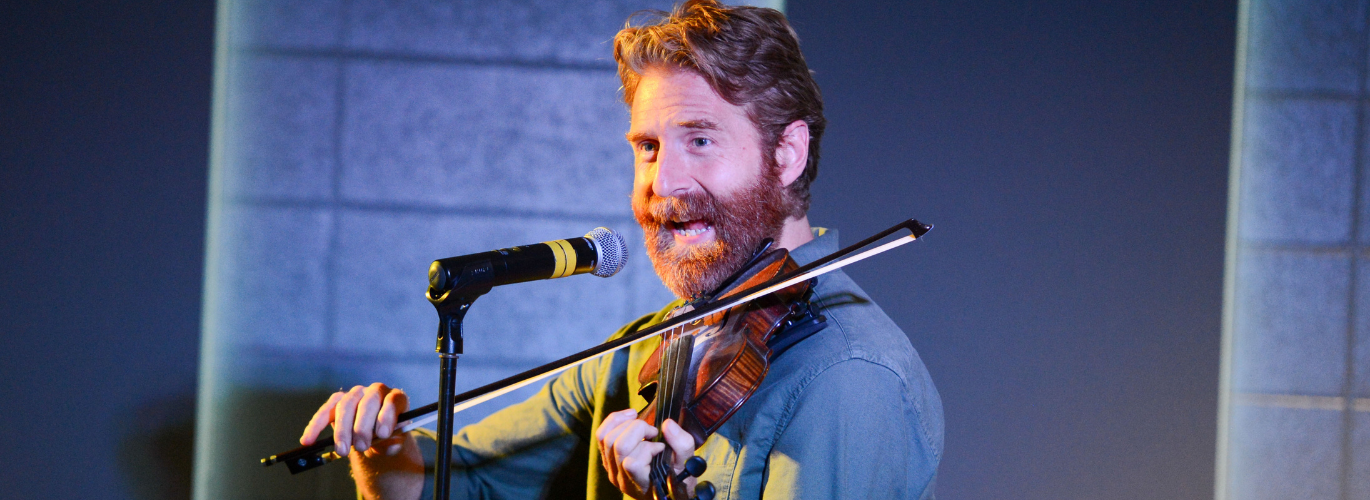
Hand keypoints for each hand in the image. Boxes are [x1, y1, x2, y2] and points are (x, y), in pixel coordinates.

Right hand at [300, 383, 422, 499]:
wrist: (377, 435)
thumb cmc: (389, 436)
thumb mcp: (394, 442)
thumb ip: (394, 444)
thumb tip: (390, 446)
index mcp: (395, 398)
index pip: (392, 401)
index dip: (387, 416)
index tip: (383, 434)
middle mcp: (375, 391)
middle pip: (367, 403)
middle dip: (362, 427)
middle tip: (361, 447)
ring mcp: (356, 394)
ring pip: (345, 405)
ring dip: (342, 430)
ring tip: (342, 451)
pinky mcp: (338, 401)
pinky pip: (325, 411)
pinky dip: (316, 426)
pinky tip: (308, 440)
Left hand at [595, 408, 696, 499]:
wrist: (664, 489)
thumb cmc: (675, 478)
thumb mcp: (687, 465)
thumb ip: (682, 445)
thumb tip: (668, 424)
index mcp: (641, 484)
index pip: (632, 464)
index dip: (648, 449)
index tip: (661, 447)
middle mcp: (621, 478)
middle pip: (619, 446)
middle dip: (638, 430)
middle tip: (652, 432)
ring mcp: (611, 469)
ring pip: (607, 439)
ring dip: (626, 424)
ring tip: (642, 424)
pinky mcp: (607, 458)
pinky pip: (602, 435)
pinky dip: (615, 420)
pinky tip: (630, 416)